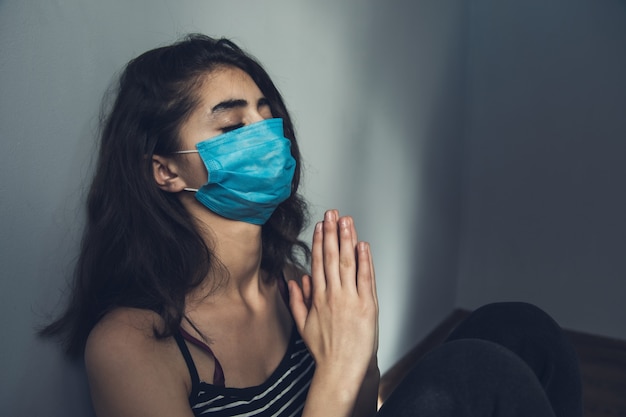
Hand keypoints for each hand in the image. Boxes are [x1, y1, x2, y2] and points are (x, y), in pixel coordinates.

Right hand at [289, 210, 378, 380]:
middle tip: (332, 213)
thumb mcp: (303, 324)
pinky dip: (365, 261)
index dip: (319, 241)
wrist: (341, 369)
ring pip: (347, 263)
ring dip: (347, 240)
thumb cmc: (324, 350)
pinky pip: (366, 279)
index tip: (320, 225)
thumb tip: (296, 280)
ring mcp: (350, 299)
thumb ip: (297, 300)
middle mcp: (333, 295)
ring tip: (346, 221)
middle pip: (331, 257)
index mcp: (317, 297)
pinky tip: (362, 245)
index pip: (318, 263)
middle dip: (332, 232)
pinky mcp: (367, 306)